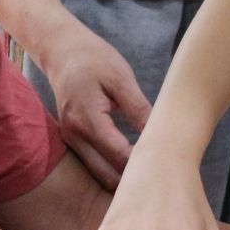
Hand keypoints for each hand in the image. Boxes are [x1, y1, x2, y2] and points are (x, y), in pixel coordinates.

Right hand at [34, 23, 152, 190]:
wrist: (61, 50)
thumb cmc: (93, 59)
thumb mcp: (120, 78)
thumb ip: (138, 108)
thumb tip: (158, 134)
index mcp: (87, 120)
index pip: (120, 156)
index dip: (145, 162)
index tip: (168, 160)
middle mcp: (74, 136)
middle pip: (108, 176)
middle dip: (133, 179)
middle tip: (162, 171)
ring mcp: (70, 141)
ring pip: (100, 175)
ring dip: (123, 177)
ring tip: (150, 170)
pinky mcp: (72, 140)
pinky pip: (94, 165)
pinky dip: (112, 168)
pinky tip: (134, 163)